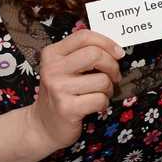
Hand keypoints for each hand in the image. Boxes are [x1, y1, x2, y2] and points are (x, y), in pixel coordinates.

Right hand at [25, 30, 123, 151]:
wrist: (42, 125)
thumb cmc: (61, 92)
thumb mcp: (65, 68)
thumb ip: (83, 54)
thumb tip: (115, 49)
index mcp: (52, 54)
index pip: (84, 36)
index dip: (107, 42)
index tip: (118, 53)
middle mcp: (52, 69)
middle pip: (95, 54)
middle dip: (112, 66)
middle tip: (114, 76)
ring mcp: (58, 89)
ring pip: (102, 80)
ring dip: (109, 88)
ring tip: (100, 93)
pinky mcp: (67, 108)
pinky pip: (100, 99)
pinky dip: (104, 103)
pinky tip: (94, 105)